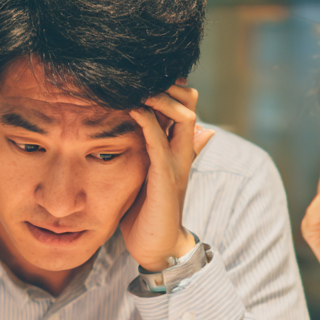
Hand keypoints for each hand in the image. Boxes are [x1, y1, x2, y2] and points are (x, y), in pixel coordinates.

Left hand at [121, 83, 215, 271]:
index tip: (140, 73)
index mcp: (178, 149)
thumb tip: (142, 132)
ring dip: (158, 96)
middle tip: (138, 72)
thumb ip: (148, 151)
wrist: (157, 247)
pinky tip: (132, 108)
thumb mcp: (147, 175)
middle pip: (187, 103)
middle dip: (167, 84)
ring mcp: (177, 164)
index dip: (168, 86)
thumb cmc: (147, 212)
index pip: (183, 105)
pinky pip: (159, 142)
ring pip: (180, 116)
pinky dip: (147, 122)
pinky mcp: (166, 179)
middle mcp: (182, 152)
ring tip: (135, 80)